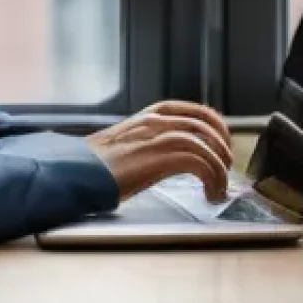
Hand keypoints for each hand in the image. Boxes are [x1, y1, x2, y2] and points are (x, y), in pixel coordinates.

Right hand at [85, 100, 232, 203]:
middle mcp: (155, 121)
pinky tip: (209, 192)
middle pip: (204, 123)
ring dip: (219, 166)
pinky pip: (199, 162)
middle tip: (226, 166)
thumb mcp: (125, 143)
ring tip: (219, 185)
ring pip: (205, 143)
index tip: (222, 143)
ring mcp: (157, 137)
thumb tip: (166, 156)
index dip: (215, 125)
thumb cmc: (94, 164)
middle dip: (222, 145)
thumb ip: (146, 142)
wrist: (76, 172)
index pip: (193, 110)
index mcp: (148, 115)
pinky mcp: (158, 158)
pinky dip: (211, 177)